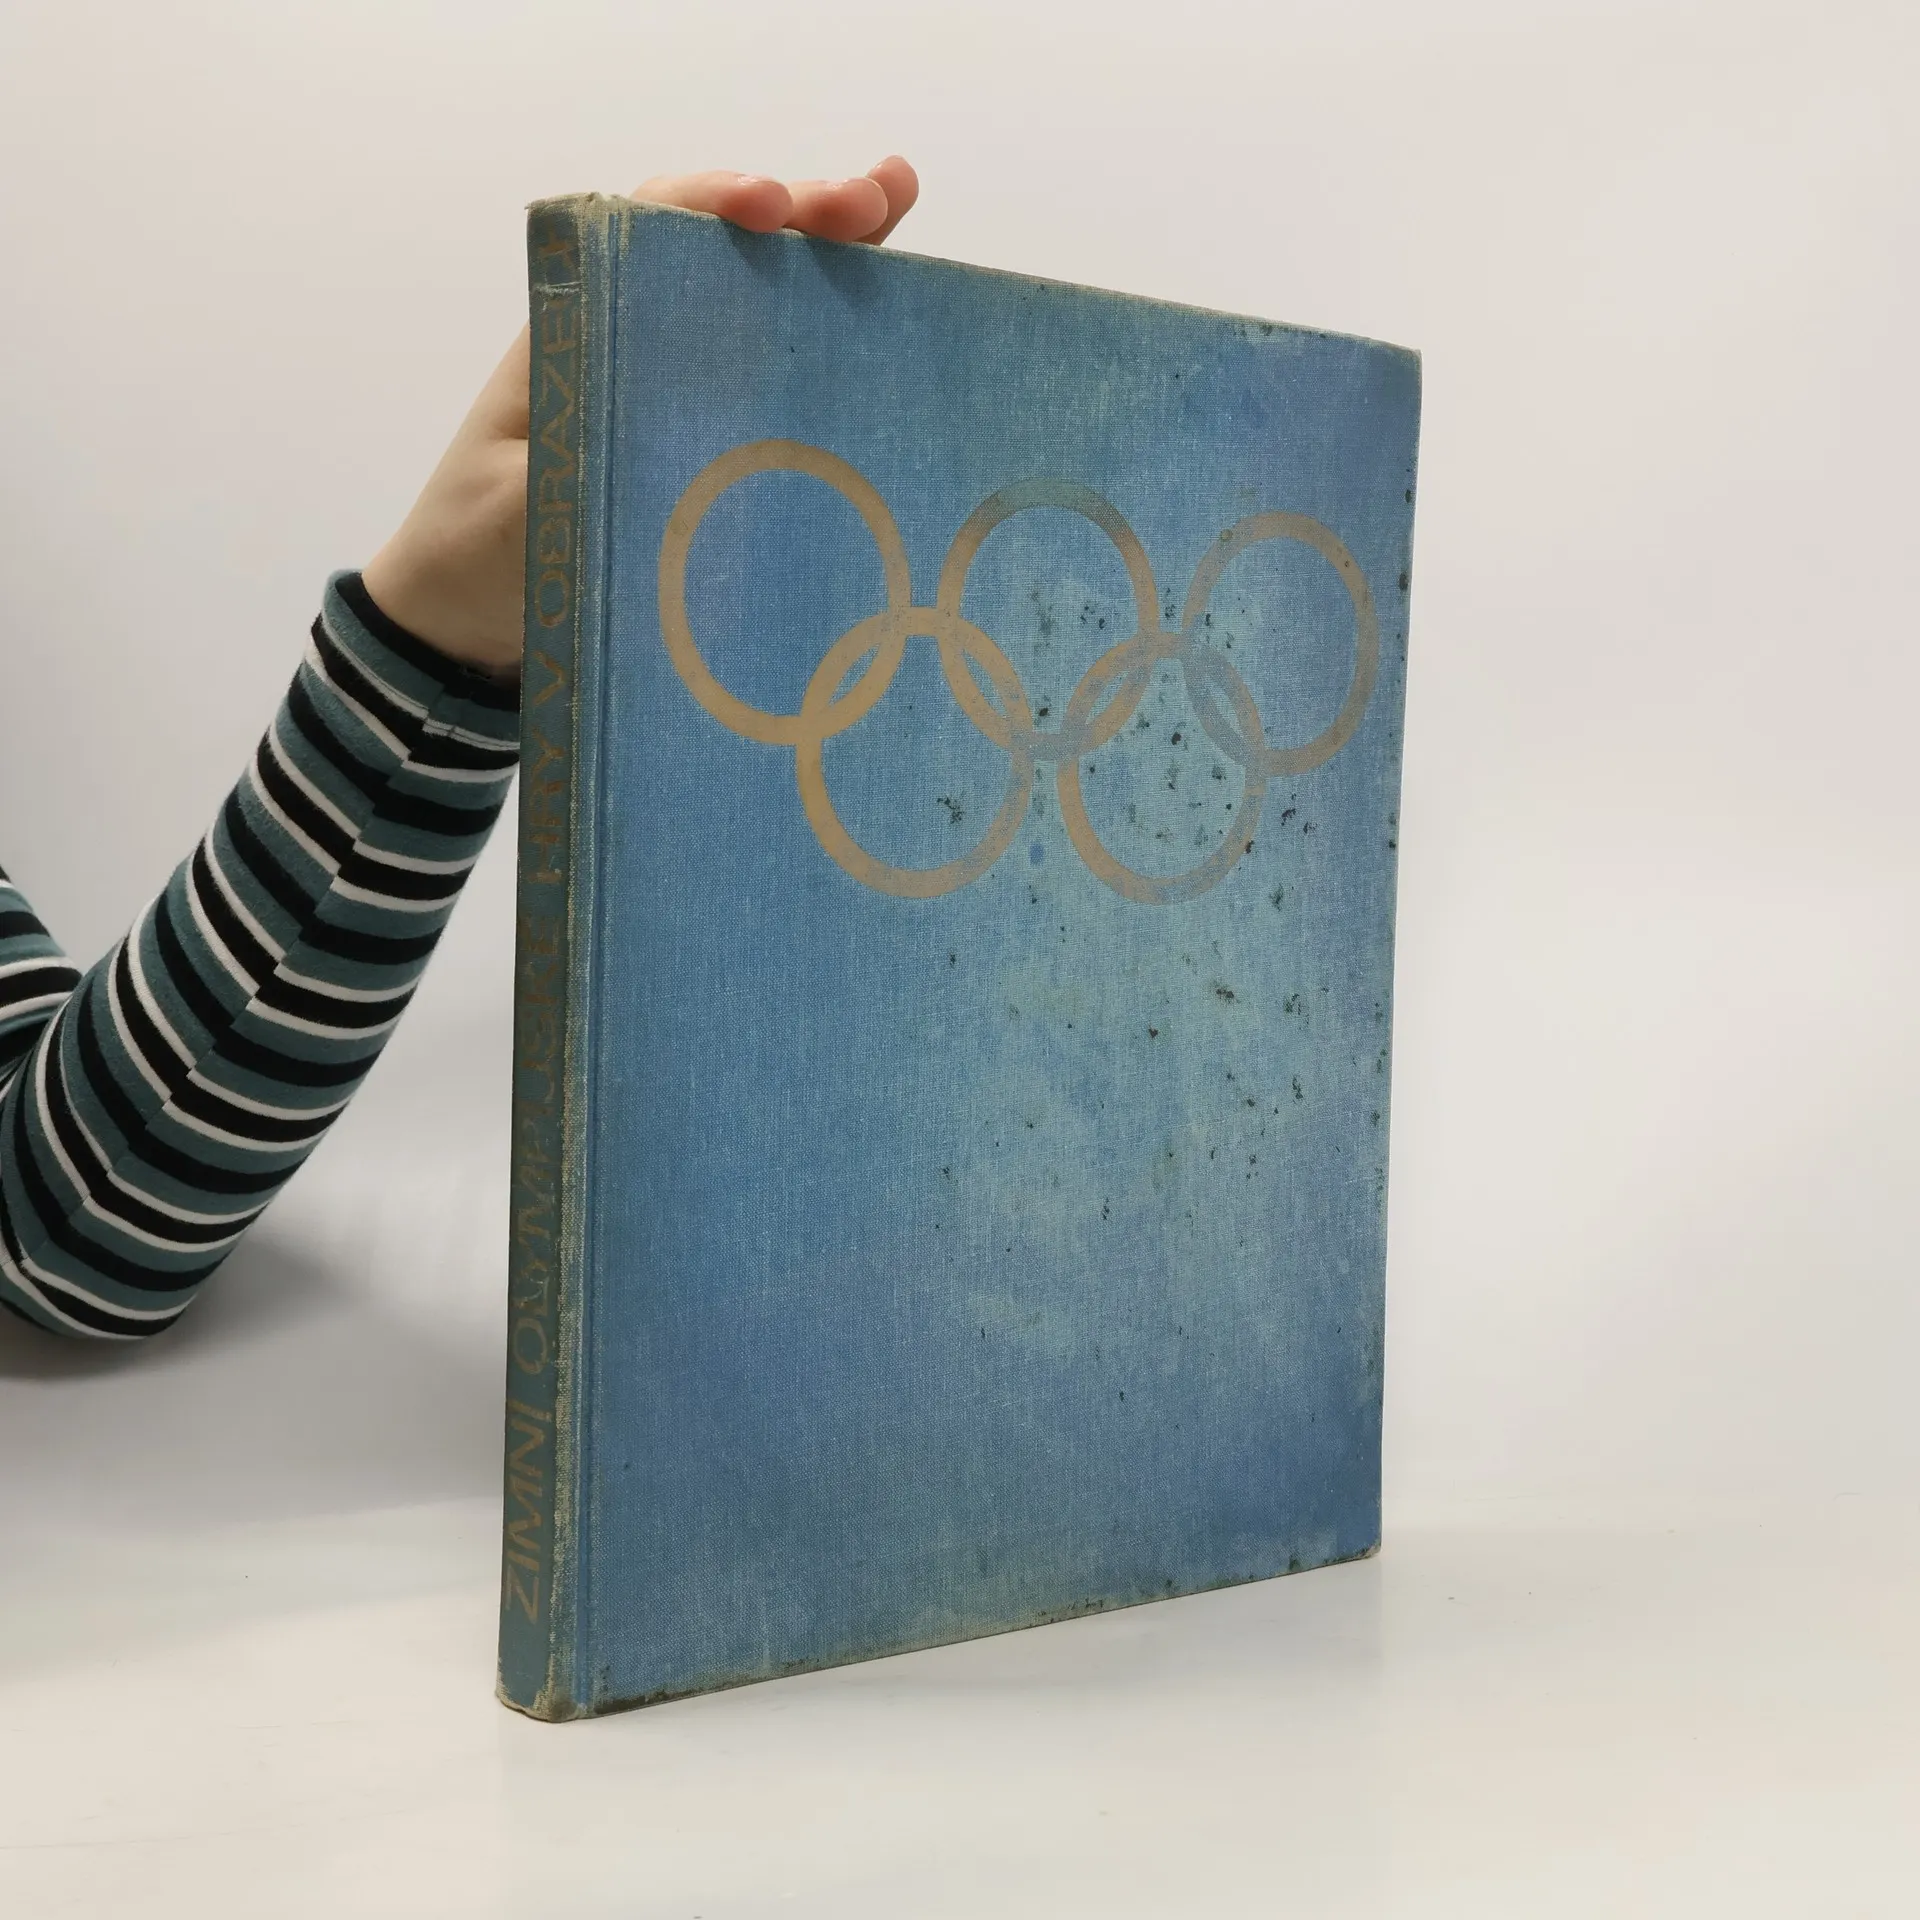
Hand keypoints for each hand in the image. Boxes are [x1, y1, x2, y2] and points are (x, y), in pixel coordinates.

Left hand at [361, 157, 919, 679]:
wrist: (469, 623)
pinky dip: (840, 339)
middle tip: (877, 199)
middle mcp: (637, 339)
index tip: (772, 206)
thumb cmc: (478, 555)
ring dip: (835, 253)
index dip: (715, 204)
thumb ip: (571, 476)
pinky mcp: (713, 442)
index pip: (650, 231)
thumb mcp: (518, 518)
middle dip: (805, 211)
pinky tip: (902, 322)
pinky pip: (783, 376)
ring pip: (768, 296)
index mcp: (578, 330)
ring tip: (899, 202)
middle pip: (728, 246)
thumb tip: (654, 459)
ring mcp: (681, 388)